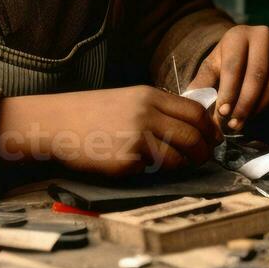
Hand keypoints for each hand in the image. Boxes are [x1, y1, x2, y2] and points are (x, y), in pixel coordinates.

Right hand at [0, 86, 220, 178]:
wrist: (55, 124)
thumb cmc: (91, 113)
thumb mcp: (128, 99)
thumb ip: (157, 109)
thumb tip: (190, 124)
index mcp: (150, 96)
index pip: (195, 111)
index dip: (209, 128)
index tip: (213, 138)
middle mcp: (147, 114)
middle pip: (193, 135)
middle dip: (204, 150)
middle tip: (204, 157)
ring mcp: (137, 138)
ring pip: (178, 156)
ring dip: (185, 164)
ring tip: (181, 166)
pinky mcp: (126, 161)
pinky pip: (153, 170)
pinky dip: (156, 171)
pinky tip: (146, 167)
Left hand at [186, 26, 268, 132]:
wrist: (252, 47)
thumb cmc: (229, 59)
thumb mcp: (213, 66)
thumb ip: (203, 84)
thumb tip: (193, 105)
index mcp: (238, 35)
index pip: (234, 67)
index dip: (229, 93)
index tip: (223, 113)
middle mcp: (263, 34)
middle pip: (257, 77)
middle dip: (245, 105)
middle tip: (235, 123)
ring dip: (260, 107)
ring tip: (247, 119)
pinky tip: (262, 109)